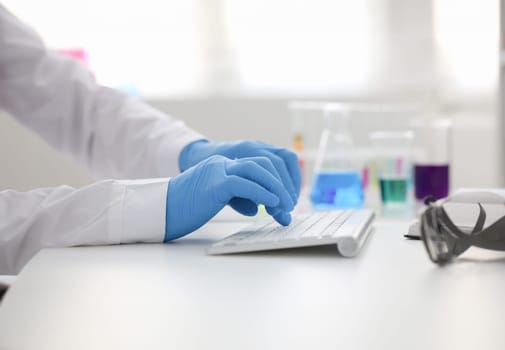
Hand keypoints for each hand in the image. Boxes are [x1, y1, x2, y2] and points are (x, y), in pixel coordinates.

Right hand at [165, 155, 294, 240]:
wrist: (161, 210)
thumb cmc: (186, 208)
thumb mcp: (218, 199)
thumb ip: (238, 198)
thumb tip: (259, 207)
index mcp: (224, 165)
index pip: (260, 165)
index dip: (277, 181)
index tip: (285, 201)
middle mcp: (223, 163)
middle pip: (263, 164)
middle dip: (282, 185)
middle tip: (290, 206)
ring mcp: (218, 171)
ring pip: (257, 169)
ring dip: (276, 188)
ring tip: (286, 206)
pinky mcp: (214, 184)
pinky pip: (244, 184)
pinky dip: (262, 192)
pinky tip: (272, 203)